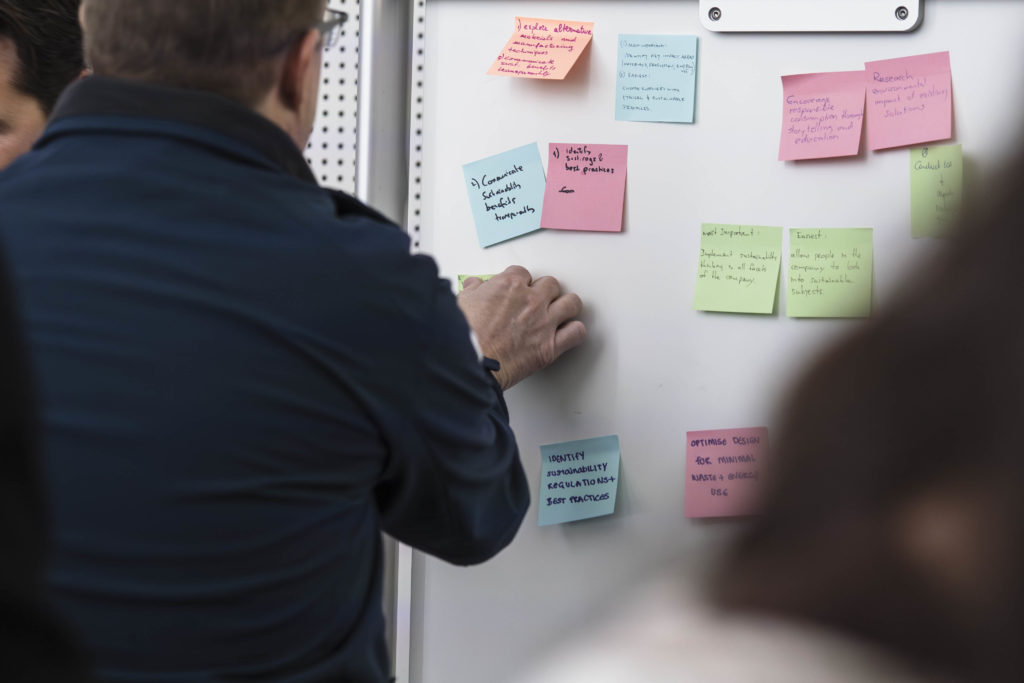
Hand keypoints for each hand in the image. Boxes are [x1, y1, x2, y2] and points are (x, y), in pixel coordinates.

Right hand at [457, 266, 584, 390]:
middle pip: (551, 285)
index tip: (518, 291)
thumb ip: (473, 291)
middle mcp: (531, 300)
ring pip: (572, 303)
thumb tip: (475, 285)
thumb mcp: (462, 303)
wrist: (467, 363)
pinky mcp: (550, 347)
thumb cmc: (463, 335)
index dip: (521, 283)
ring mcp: (543, 323)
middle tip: (538, 302)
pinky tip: (566, 334)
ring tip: (560, 313)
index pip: (524, 274)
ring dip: (566, 307)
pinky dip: (574, 333)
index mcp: (509, 285)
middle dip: (545, 292)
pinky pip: (577, 333)